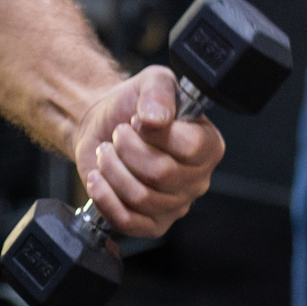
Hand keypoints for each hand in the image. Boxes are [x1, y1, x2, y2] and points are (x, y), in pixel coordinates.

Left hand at [70, 66, 224, 239]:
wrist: (104, 125)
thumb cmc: (132, 106)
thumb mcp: (151, 81)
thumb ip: (159, 92)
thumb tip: (157, 119)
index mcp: (208, 144)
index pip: (191, 147)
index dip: (156, 133)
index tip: (138, 121)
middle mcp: (197, 178)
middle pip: (162, 173)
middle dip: (127, 149)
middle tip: (118, 135)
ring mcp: (176, 205)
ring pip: (141, 197)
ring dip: (112, 169)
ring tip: (107, 152)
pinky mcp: (151, 223)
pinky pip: (128, 221)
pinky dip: (105, 198)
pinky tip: (98, 178)